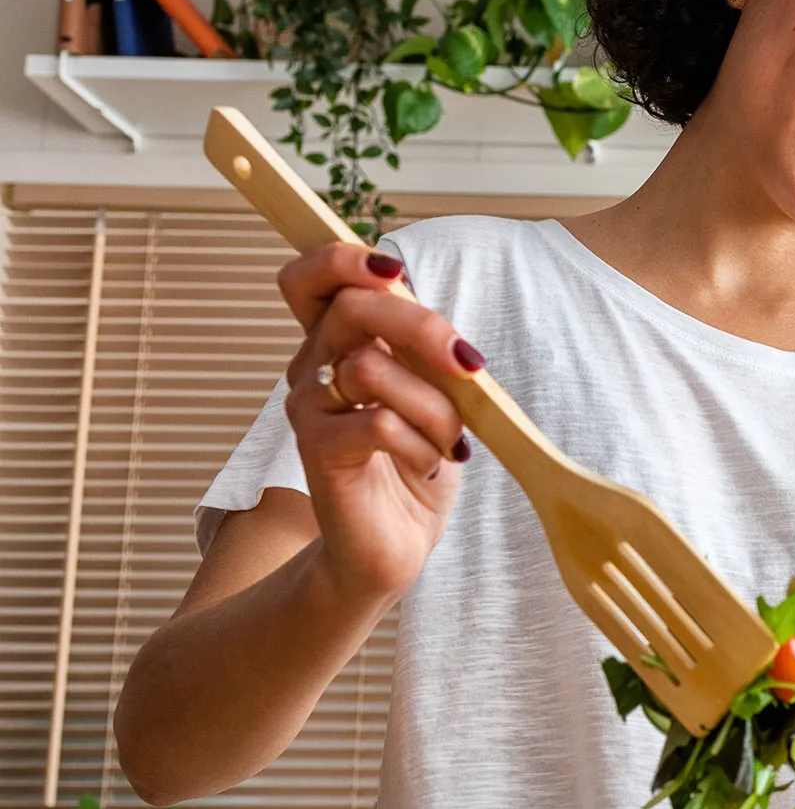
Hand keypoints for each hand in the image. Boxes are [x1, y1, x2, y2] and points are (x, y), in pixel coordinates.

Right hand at [279, 245, 482, 604]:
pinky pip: (379, 423)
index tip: (395, 272)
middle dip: (423, 327)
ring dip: (434, 405)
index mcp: (337, 346)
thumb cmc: (414, 467)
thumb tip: (444, 326)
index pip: (311, 278)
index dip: (344, 259)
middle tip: (469, 368)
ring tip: (450, 443)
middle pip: (352, 305)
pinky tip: (430, 465)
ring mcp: (310, 409)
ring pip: (372, 366)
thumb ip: (424, 354)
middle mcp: (313, 369)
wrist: (390, 548)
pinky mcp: (318, 452)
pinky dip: (421, 445)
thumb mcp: (432, 397)